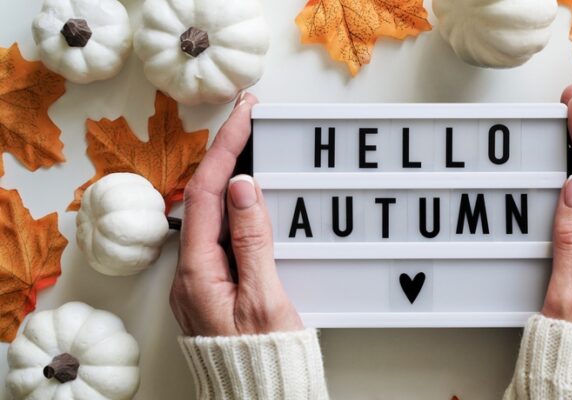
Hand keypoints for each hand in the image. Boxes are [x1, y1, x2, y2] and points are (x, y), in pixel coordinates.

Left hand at [170, 93, 302, 336]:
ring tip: (251, 144)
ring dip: (233, 176)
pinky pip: (224, 233)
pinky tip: (253, 196)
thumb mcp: (263, 297)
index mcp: (198, 271)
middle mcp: (193, 271)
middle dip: (226, 153)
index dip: (226, 148)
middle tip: (248, 118)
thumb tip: (243, 188)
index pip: (210, 193)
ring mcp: (204, 278)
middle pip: (206, 197)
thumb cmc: (262, 358)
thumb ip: (252, 240)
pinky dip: (239, 206)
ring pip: (215, 214)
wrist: (261, 394)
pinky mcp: (219, 285)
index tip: (244, 116)